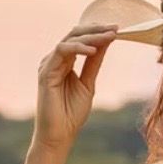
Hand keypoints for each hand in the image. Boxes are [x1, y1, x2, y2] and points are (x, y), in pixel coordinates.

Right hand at [34, 24, 116, 152]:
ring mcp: (48, 64)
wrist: (59, 136)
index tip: (117, 30)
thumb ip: (93, 63)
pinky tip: (93, 50)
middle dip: (96, 29)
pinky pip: (62, 51)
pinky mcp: (45, 71)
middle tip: (115, 27)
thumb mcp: (88, 84)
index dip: (98, 32)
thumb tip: (105, 43)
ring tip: (108, 36)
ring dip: (90, 36)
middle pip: (74, 34)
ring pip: (69, 39)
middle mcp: (55, 60)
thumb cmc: (72, 115)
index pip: (80, 39)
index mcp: (64, 62)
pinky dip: (78, 48)